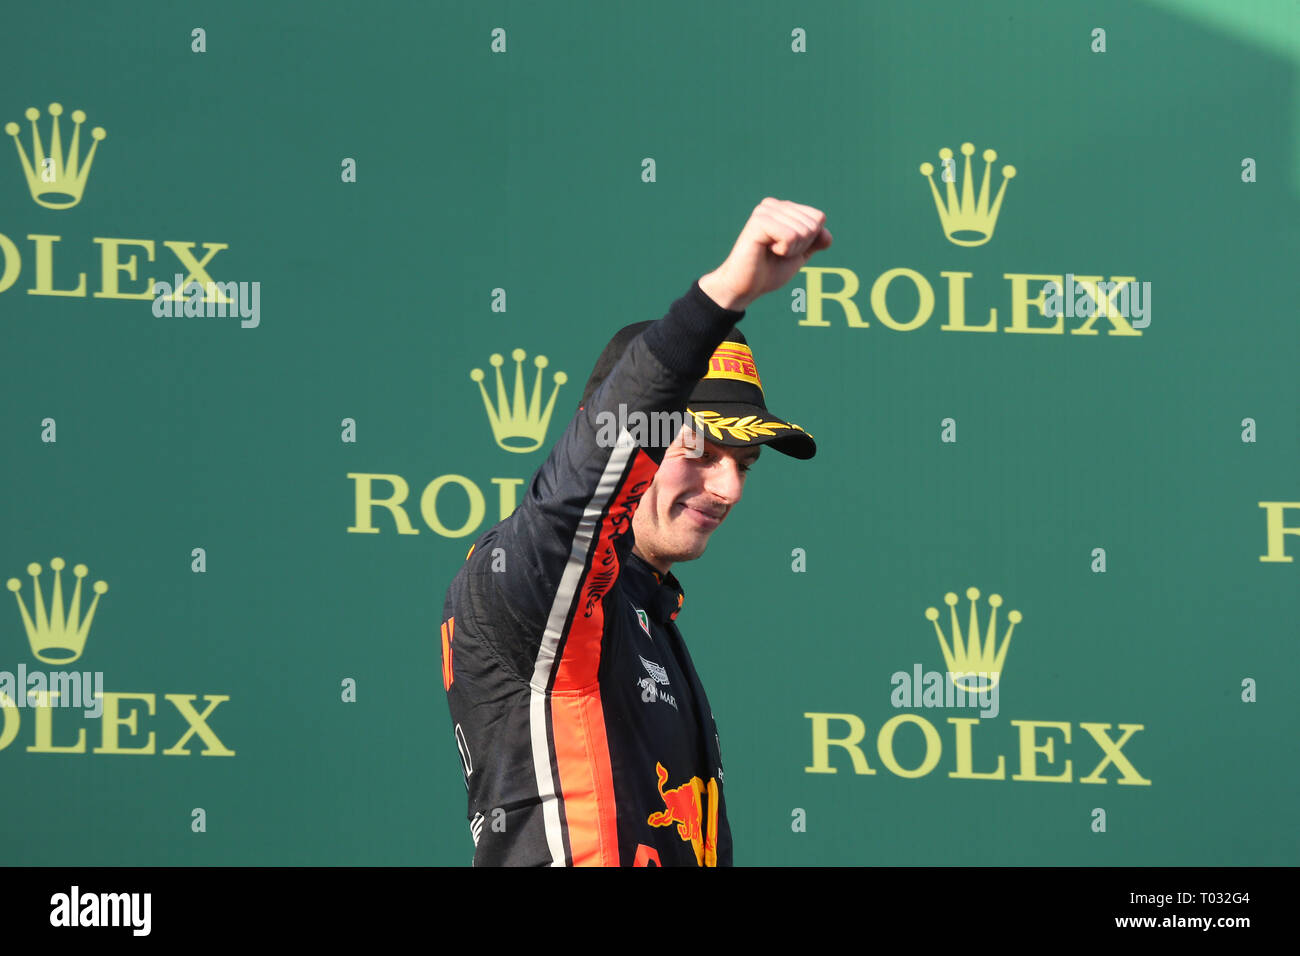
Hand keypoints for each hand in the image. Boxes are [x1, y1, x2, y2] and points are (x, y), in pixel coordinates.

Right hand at [700, 198, 831, 310]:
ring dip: (792, 250)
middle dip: (801, 246)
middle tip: (778, 253)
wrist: (746, 287)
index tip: (787, 250)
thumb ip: (815, 242)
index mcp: (784, 208)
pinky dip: (784, 250)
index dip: (809, 241)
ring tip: (771, 253)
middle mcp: (774, 205)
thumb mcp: (800, 255)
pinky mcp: (758, 221)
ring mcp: (765, 211)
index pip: (819, 218)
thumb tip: (827, 234)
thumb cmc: (769, 271)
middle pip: (813, 224)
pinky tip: (766, 250)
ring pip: (803, 231)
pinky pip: (791, 236)